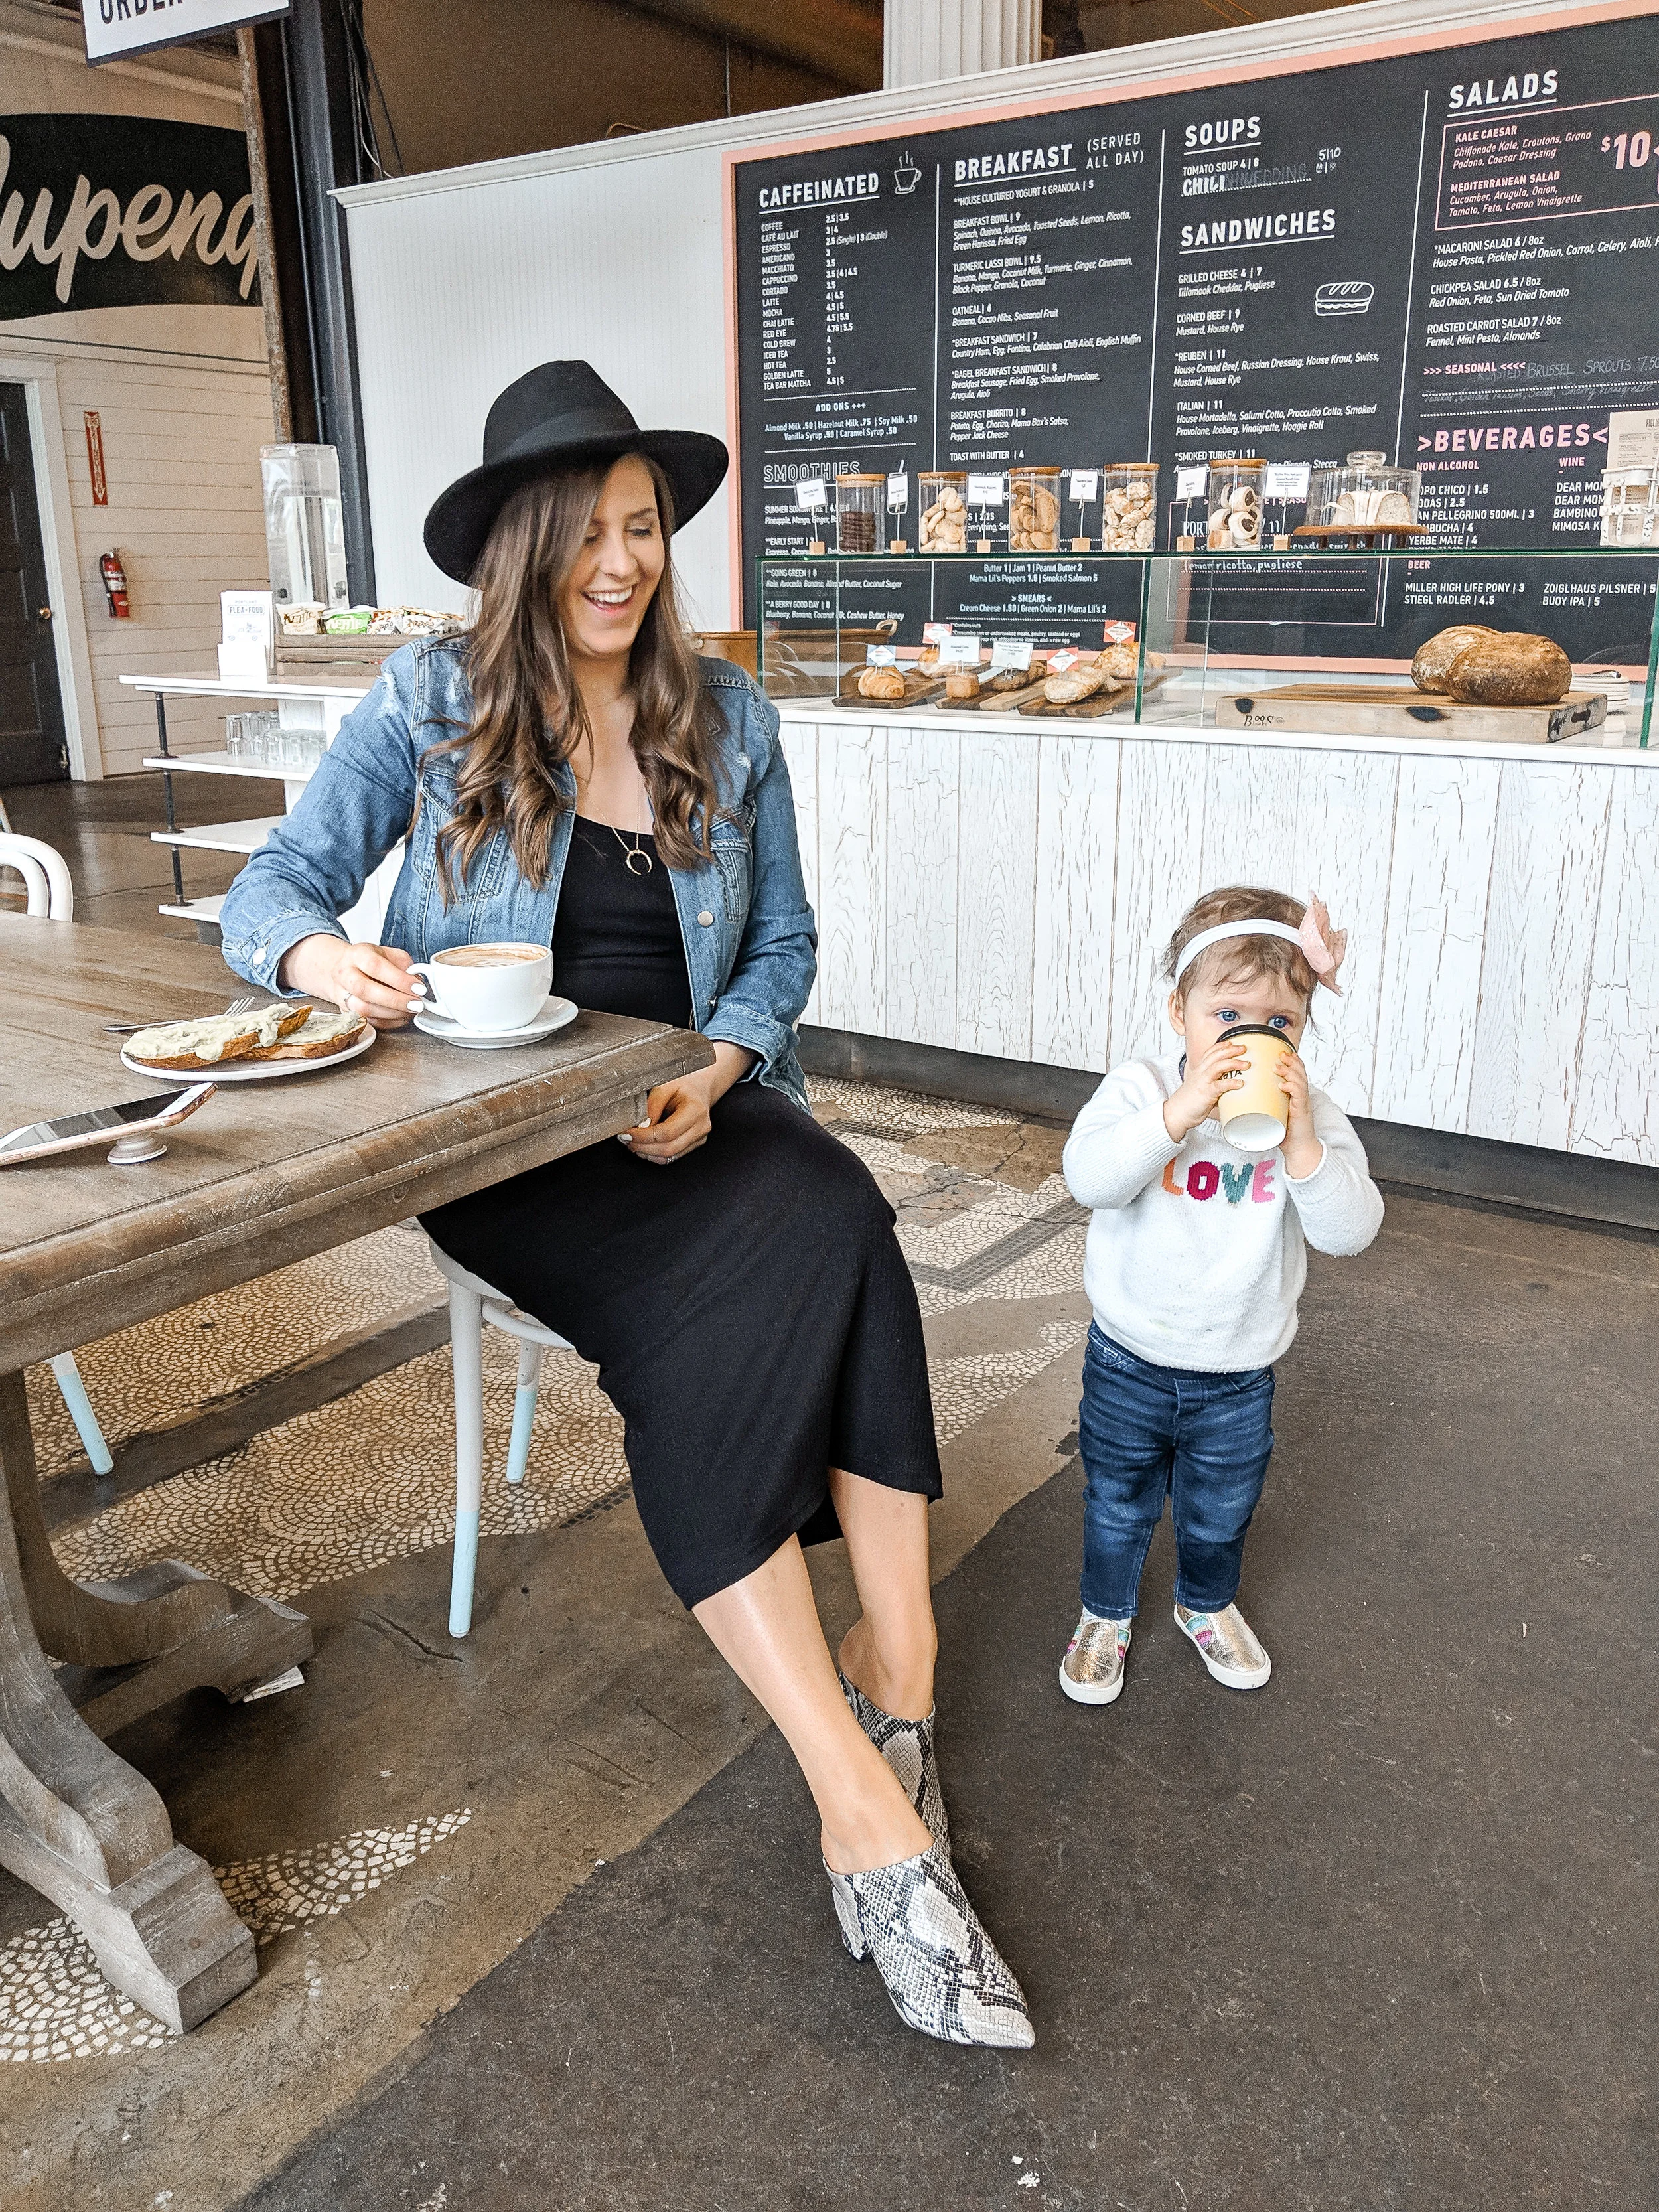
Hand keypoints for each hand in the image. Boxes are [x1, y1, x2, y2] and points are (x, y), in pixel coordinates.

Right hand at [278, 933, 425, 1028]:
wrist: (346, 970)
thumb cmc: (372, 961)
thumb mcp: (390, 954)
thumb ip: (405, 966)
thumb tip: (418, 983)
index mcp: (357, 954)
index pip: (375, 966)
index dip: (399, 979)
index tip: (418, 988)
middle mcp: (345, 974)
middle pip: (365, 990)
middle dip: (395, 1000)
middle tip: (417, 1004)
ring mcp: (342, 994)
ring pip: (363, 1009)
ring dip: (392, 1013)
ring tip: (411, 1011)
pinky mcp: (346, 1011)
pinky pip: (367, 1021)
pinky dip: (388, 1022)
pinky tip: (401, 1016)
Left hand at [620, 1042, 754, 1165]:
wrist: (700, 1088)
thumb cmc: (684, 1085)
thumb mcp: (664, 1087)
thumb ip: (651, 1107)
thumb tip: (639, 1127)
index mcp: (695, 1110)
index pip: (667, 1133)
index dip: (643, 1136)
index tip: (627, 1133)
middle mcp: (701, 1127)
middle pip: (669, 1148)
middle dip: (643, 1147)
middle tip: (627, 1139)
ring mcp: (699, 1138)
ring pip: (670, 1156)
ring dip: (647, 1153)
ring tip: (633, 1143)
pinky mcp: (694, 1144)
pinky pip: (672, 1157)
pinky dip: (655, 1155)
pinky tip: (644, 1147)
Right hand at [1163, 1031, 1248, 1140]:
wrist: (1176, 1114)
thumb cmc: (1189, 1103)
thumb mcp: (1200, 1088)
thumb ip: (1214, 1084)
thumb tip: (1229, 1087)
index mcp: (1199, 1071)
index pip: (1210, 1053)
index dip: (1221, 1046)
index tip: (1231, 1042)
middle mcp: (1201, 1073)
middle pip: (1216, 1055)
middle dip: (1231, 1049)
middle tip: (1243, 1048)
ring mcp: (1203, 1082)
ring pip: (1218, 1066)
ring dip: (1233, 1063)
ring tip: (1246, 1064)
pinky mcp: (1206, 1094)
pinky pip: (1220, 1085)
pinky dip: (1231, 1083)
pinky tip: (1240, 1083)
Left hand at [1276, 1048, 1322, 1177]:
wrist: (1297, 1147)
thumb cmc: (1284, 1130)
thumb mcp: (1273, 1111)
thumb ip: (1263, 1102)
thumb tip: (1243, 1095)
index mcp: (1294, 1092)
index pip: (1295, 1071)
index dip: (1290, 1060)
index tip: (1278, 1050)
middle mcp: (1300, 1095)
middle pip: (1300, 1071)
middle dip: (1291, 1060)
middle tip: (1280, 1053)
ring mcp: (1302, 1102)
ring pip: (1300, 1081)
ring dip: (1289, 1071)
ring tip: (1278, 1066)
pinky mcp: (1301, 1111)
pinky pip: (1299, 1096)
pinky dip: (1292, 1088)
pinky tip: (1284, 1085)